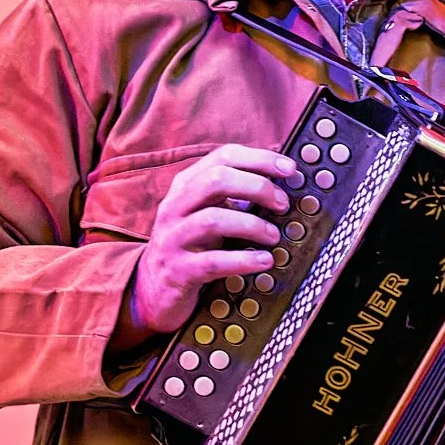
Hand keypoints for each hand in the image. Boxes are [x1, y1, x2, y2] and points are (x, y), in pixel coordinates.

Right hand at [112, 145, 294, 348]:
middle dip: (257, 188)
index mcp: (186, 186)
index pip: (223, 157)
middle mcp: (175, 206)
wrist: (155, 288)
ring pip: (213, 219)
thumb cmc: (192, 244)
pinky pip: (213, 262)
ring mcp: (173, 238)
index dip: (260, 159)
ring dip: (252, 226)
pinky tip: (265, 261)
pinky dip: (244, 260)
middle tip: (283, 204)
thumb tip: (283, 180)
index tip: (290, 169)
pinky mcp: (177, 270)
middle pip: (216, 181)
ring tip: (274, 236)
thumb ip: (235, 194)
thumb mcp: (209, 212)